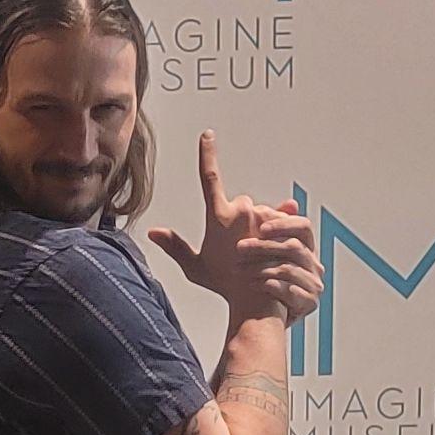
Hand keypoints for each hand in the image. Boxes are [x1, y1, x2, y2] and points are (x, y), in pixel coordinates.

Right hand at [149, 131, 321, 326]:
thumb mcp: (195, 268)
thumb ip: (176, 247)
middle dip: (242, 220)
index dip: (207, 154)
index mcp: (218, 216)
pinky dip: (278, 229)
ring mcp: (262, 215)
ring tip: (259, 254)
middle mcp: (241, 210)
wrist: (256, 298)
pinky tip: (276, 248)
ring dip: (261, 226)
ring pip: (261, 212)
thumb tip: (154, 233)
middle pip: (241, 203)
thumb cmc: (225, 285)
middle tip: (241, 248)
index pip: (209, 178)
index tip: (207, 136)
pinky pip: (280, 218)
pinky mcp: (280, 223)